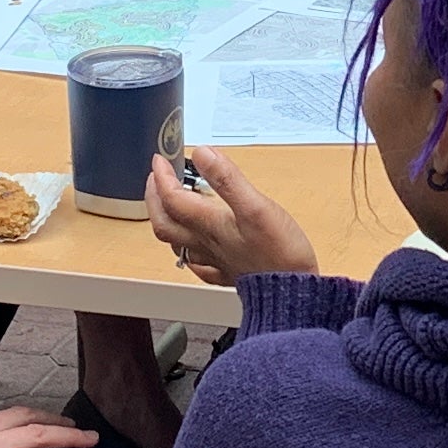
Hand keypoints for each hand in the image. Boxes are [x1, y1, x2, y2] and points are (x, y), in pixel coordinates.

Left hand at [147, 143, 319, 285]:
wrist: (292, 293)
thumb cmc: (279, 253)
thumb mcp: (256, 206)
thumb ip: (228, 179)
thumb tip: (203, 154)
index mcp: (210, 225)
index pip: (172, 198)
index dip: (162, 177)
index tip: (160, 160)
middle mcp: (207, 244)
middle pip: (165, 223)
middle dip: (154, 199)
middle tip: (156, 180)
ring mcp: (216, 261)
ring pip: (178, 244)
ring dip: (168, 222)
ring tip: (170, 206)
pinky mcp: (229, 273)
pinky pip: (199, 265)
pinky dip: (190, 251)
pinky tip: (195, 248)